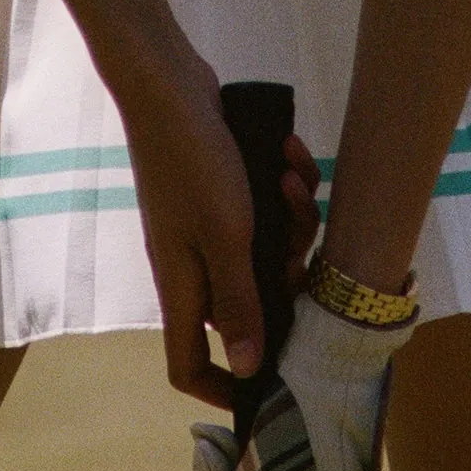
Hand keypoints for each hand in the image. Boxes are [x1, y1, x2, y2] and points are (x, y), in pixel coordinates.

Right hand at [120, 51, 320, 403]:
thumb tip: (246, 369)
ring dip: (292, 218)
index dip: (223, 386)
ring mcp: (207, 226)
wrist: (168, 84)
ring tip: (293, 178)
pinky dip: (283, 185)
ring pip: (267, 250)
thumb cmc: (192, 164)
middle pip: (250, 301)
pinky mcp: (222, 191)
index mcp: (184, 287)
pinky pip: (265, 208)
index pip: (189, 364)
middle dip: (287, 273)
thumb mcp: (226, 236)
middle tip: (302, 240)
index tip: (268, 386)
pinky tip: (288, 153)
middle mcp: (194, 264)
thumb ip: (239, 302)